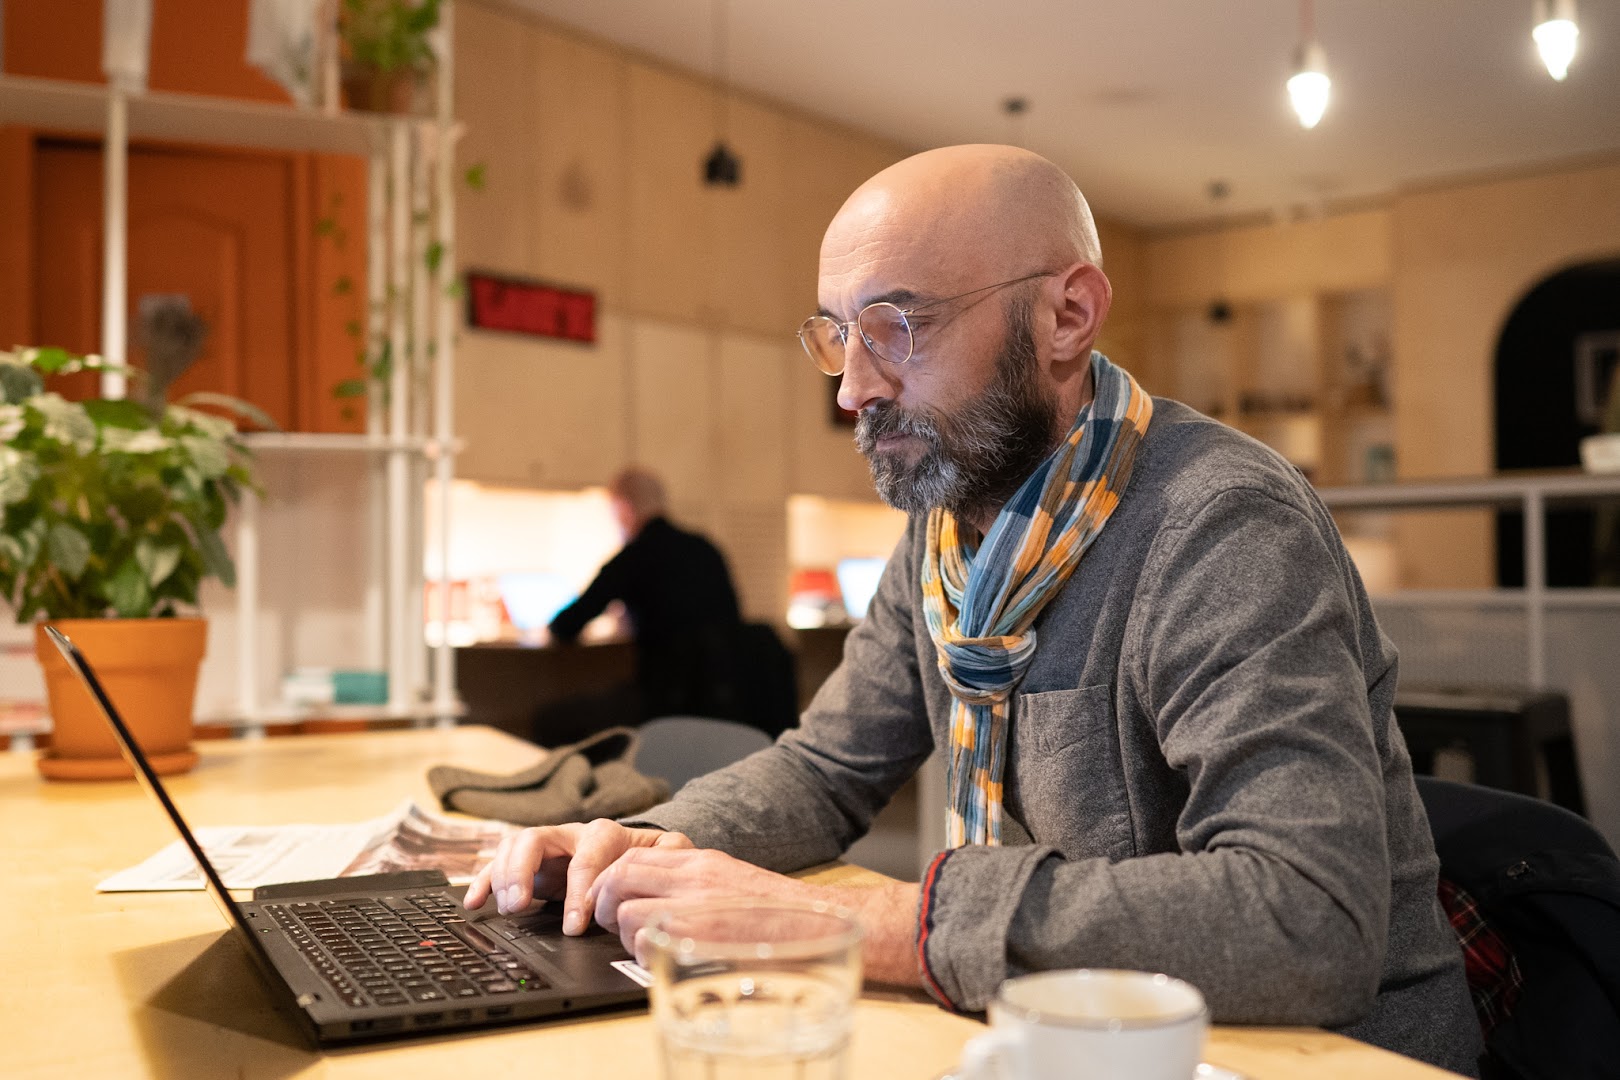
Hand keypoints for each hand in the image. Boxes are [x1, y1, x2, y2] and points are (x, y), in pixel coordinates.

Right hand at [463, 819, 692, 934]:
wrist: (635, 853)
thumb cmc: (648, 858)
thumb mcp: (667, 854)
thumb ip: (674, 851)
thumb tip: (676, 852)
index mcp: (603, 834)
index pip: (586, 856)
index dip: (579, 889)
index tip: (576, 924)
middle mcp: (569, 835)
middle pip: (536, 838)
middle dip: (525, 872)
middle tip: (522, 906)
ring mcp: (546, 848)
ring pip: (513, 847)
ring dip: (504, 875)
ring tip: (507, 907)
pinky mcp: (530, 865)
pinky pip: (500, 866)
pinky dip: (485, 881)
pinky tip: (474, 902)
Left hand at [586, 846, 817, 962]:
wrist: (814, 929)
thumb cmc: (777, 913)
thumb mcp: (731, 881)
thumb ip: (693, 882)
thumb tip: (654, 893)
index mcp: (701, 860)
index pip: (633, 856)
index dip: (608, 879)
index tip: (605, 897)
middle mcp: (693, 878)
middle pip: (619, 879)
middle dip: (603, 903)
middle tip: (607, 922)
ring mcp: (693, 908)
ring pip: (625, 913)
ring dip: (624, 933)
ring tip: (643, 944)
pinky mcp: (696, 939)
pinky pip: (644, 944)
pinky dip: (644, 955)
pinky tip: (664, 958)